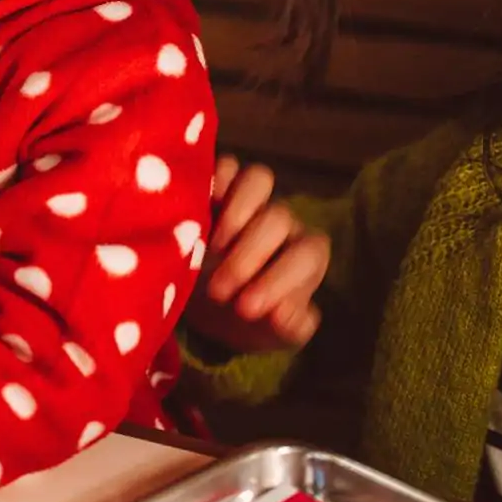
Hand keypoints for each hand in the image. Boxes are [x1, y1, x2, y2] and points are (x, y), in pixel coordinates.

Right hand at [186, 157, 328, 353]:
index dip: (280, 279)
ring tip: (211, 247)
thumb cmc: (245, 321)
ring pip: (258, 179)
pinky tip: (194, 211)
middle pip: (277, 218)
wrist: (207, 311)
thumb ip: (288, 328)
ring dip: (236, 212)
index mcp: (304, 255)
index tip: (246, 308)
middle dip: (247, 257)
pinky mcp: (216, 185)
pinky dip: (212, 181)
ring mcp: (249, 199)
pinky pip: (224, 166)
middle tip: (218, 292)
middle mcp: (280, 221)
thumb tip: (286, 315)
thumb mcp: (269, 335)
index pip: (307, 254)